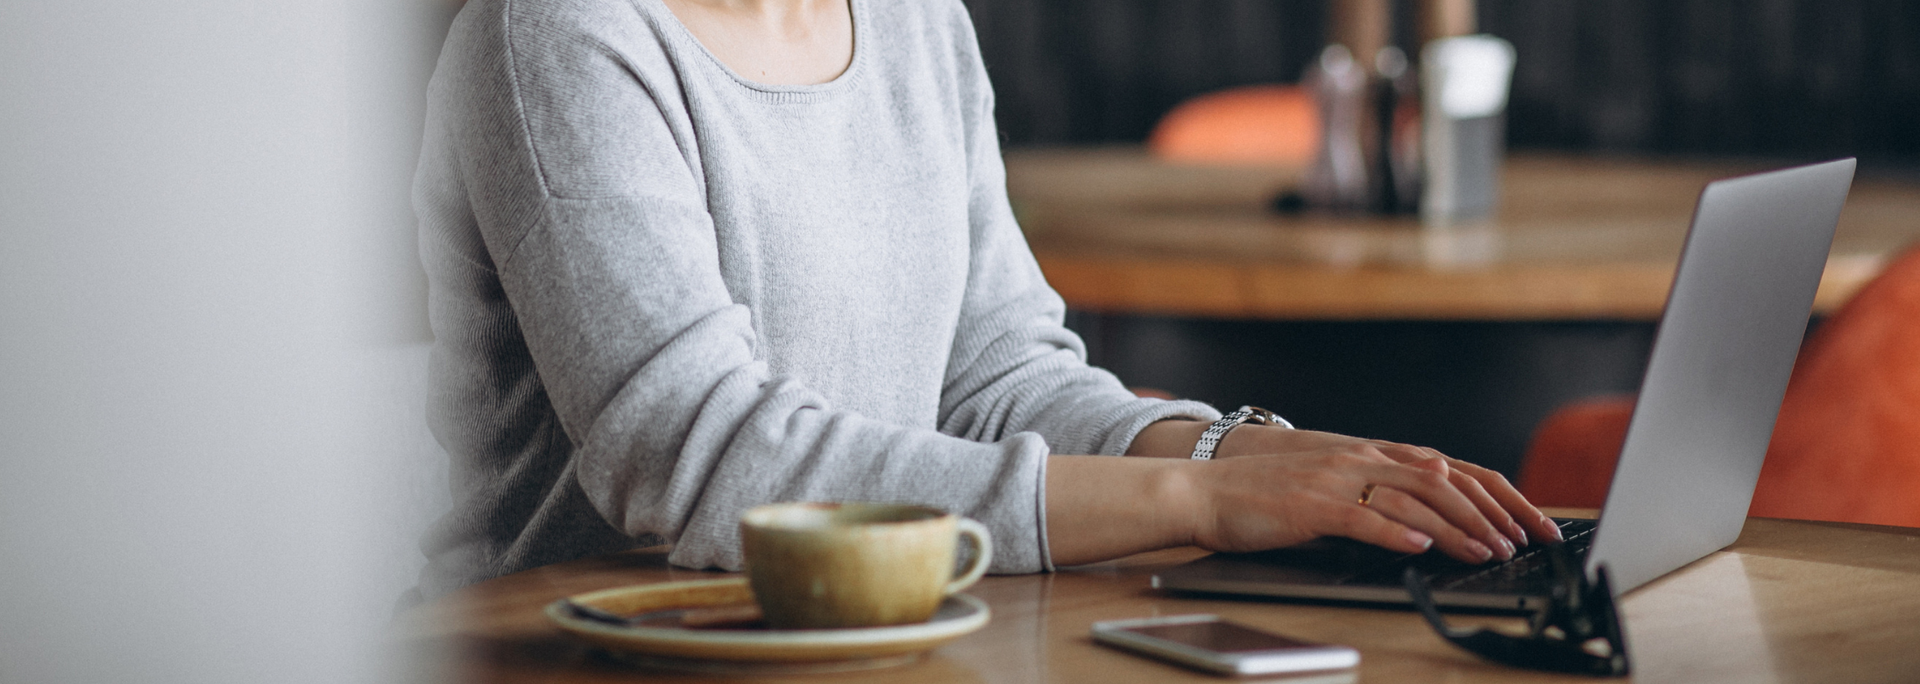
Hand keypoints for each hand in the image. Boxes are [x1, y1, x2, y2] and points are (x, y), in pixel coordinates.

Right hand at [1202, 425, 1562, 561]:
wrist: (1205, 490)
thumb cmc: (1265, 497)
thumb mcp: (1332, 489)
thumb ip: (1376, 499)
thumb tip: (1425, 528)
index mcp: (1369, 455)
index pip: (1451, 469)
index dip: (1496, 495)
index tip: (1529, 523)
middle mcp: (1360, 459)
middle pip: (1443, 481)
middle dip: (1489, 513)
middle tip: (1521, 543)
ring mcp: (1336, 480)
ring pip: (1411, 499)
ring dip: (1455, 528)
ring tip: (1486, 551)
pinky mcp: (1311, 505)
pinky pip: (1362, 518)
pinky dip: (1395, 533)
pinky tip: (1420, 549)